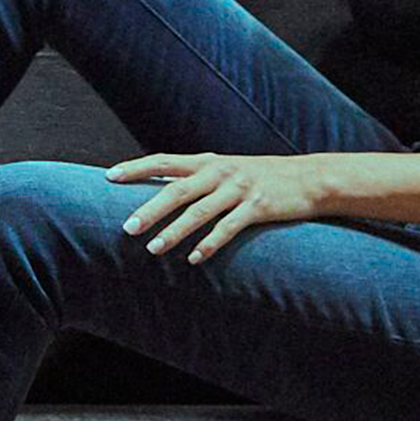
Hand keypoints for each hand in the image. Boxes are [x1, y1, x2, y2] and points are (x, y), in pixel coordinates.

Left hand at [105, 150, 324, 262]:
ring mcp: (239, 189)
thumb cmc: (260, 177)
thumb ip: (197, 178)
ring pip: (200, 211)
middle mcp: (219, 171)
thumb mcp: (226, 170)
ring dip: (175, 231)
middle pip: (177, 189)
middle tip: (127, 227)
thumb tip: (160, 192)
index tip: (109, 177)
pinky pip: (229, 228)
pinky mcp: (258, 207)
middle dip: (150, 209)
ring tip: (154, 249)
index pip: (163, 161)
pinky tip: (195, 259)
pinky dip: (211, 244)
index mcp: (207, 161)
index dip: (136, 168)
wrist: (310, 177)